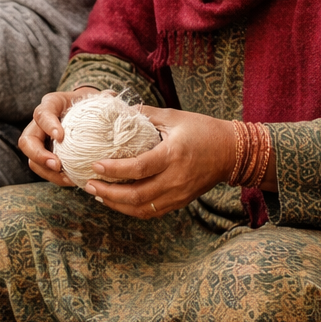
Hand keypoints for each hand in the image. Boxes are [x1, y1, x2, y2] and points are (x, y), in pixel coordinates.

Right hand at [19, 87, 99, 184]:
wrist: (86, 112)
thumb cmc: (89, 103)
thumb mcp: (94, 98)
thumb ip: (102, 98)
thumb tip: (110, 96)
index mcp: (51, 105)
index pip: (42, 114)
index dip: (48, 125)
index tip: (60, 136)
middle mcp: (40, 124)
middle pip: (27, 141)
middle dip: (39, 155)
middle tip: (57, 165)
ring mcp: (40, 142)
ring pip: (32, 160)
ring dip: (47, 171)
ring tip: (66, 178)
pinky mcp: (46, 156)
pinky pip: (44, 170)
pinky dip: (56, 178)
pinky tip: (72, 181)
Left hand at [84, 106, 273, 217]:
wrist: (232, 152)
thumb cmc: (203, 130)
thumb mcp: (175, 117)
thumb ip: (146, 115)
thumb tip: (119, 109)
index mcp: (173, 155)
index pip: (139, 168)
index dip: (114, 170)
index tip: (95, 165)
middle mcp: (175, 179)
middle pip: (136, 196)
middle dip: (108, 193)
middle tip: (88, 184)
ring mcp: (178, 194)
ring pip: (142, 209)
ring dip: (116, 204)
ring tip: (97, 194)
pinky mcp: (180, 202)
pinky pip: (151, 212)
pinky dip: (131, 209)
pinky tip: (116, 202)